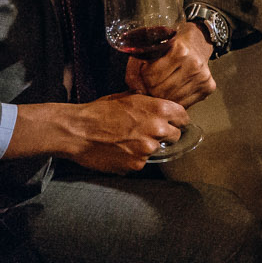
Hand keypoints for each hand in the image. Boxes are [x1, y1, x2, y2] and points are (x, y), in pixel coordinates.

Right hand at [60, 93, 189, 172]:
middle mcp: (157, 129)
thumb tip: (159, 106)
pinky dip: (133, 159)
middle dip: (165, 135)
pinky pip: (142, 162)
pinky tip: (120, 151)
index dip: (177, 120)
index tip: (173, 123)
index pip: (183, 117)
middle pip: (175, 136)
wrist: (78, 131)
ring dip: (147, 148)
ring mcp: (148, 149)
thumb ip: (147, 102)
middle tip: (148, 133)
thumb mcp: (126, 97)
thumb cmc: (99, 111)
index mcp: (158, 109)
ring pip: (158, 150)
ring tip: (127, 142)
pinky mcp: (136, 165)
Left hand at [126, 24, 215, 106]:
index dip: (141, 80)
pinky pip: (185, 104)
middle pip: (161, 91)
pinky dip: (175, 101)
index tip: (141, 78)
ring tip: (159, 89)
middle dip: (150, 91)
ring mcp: (203, 77)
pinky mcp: (208, 87)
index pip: (151, 78)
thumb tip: (133, 91)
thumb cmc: (172, 44)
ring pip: (173, 100)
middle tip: (147, 88)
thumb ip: (136, 67)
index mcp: (179, 51)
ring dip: (162, 98)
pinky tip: (172, 92)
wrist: (198, 41)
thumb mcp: (151, 48)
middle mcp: (193, 64)